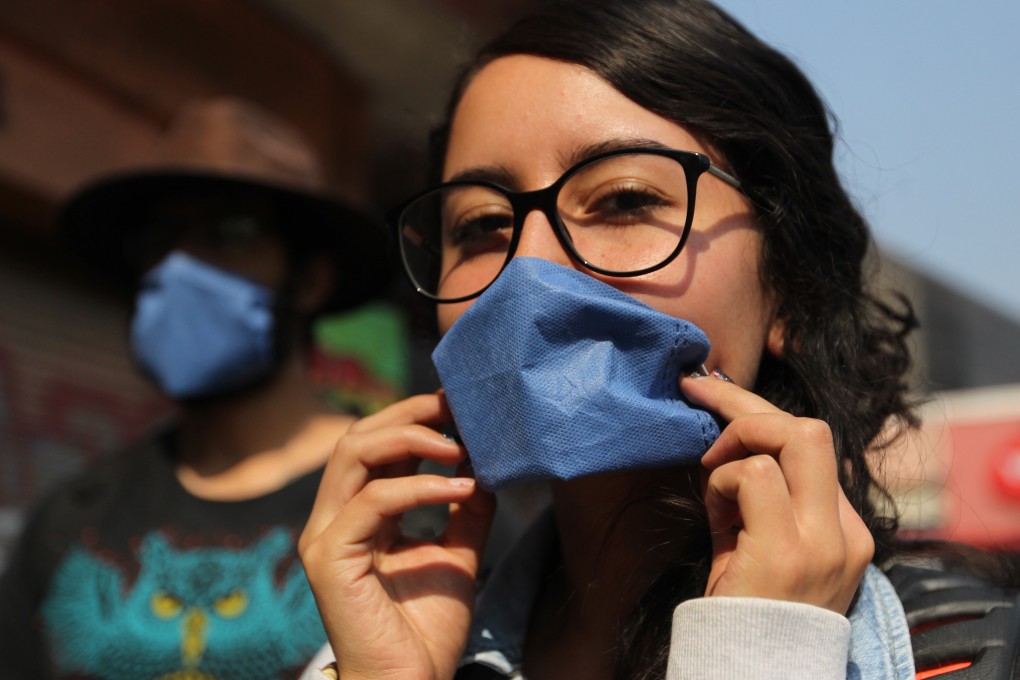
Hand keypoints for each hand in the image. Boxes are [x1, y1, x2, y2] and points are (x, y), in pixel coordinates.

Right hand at [298, 393, 495, 679]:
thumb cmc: (426, 629)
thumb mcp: (456, 555)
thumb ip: (464, 511)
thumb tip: (483, 465)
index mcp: (357, 516)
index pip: (375, 445)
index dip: (414, 417)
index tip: (459, 405)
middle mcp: (334, 519)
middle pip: (358, 437)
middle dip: (409, 413)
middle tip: (456, 406)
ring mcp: (326, 537)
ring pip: (354, 455)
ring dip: (409, 438)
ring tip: (457, 444)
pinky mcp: (330, 558)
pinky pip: (371, 502)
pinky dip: (418, 487)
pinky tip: (459, 487)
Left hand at [679, 374, 873, 614]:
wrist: (753, 672)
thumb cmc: (747, 610)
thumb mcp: (759, 546)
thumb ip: (758, 497)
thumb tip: (724, 440)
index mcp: (842, 527)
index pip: (810, 444)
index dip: (757, 412)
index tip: (712, 393)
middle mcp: (843, 530)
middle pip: (809, 427)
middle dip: (745, 403)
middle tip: (699, 397)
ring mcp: (822, 541)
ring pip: (789, 435)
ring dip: (732, 445)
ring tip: (711, 482)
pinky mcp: (789, 552)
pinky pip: (753, 475)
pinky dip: (722, 480)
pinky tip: (715, 515)